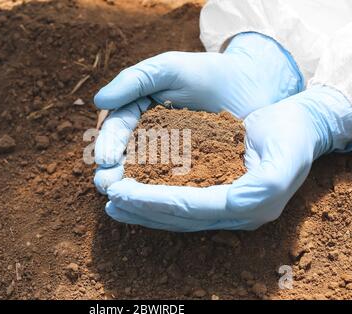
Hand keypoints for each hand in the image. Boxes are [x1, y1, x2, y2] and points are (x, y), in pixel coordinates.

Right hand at [94, 32, 302, 192]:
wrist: (252, 86)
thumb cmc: (210, 72)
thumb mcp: (169, 69)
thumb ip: (134, 80)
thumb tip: (100, 101)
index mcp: (139, 112)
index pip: (117, 129)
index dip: (109, 144)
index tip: (106, 159)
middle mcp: (151, 137)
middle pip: (126, 157)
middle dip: (115, 173)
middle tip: (107, 186)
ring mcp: (171, 157)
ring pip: (147, 175)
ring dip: (133, 189)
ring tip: (122, 199)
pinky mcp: (193, 172)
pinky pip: (175, 184)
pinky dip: (163, 195)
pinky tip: (155, 206)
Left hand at [103, 86, 351, 230]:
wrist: (300, 129)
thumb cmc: (292, 135)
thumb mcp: (286, 157)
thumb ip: (265, 182)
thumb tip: (232, 202)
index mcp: (250, 205)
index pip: (191, 207)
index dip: (153, 202)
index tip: (120, 193)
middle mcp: (236, 215)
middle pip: (179, 216)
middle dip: (142, 209)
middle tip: (110, 199)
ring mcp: (228, 209)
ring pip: (178, 215)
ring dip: (145, 210)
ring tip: (114, 204)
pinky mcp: (220, 197)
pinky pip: (183, 203)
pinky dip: (157, 201)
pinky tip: (136, 196)